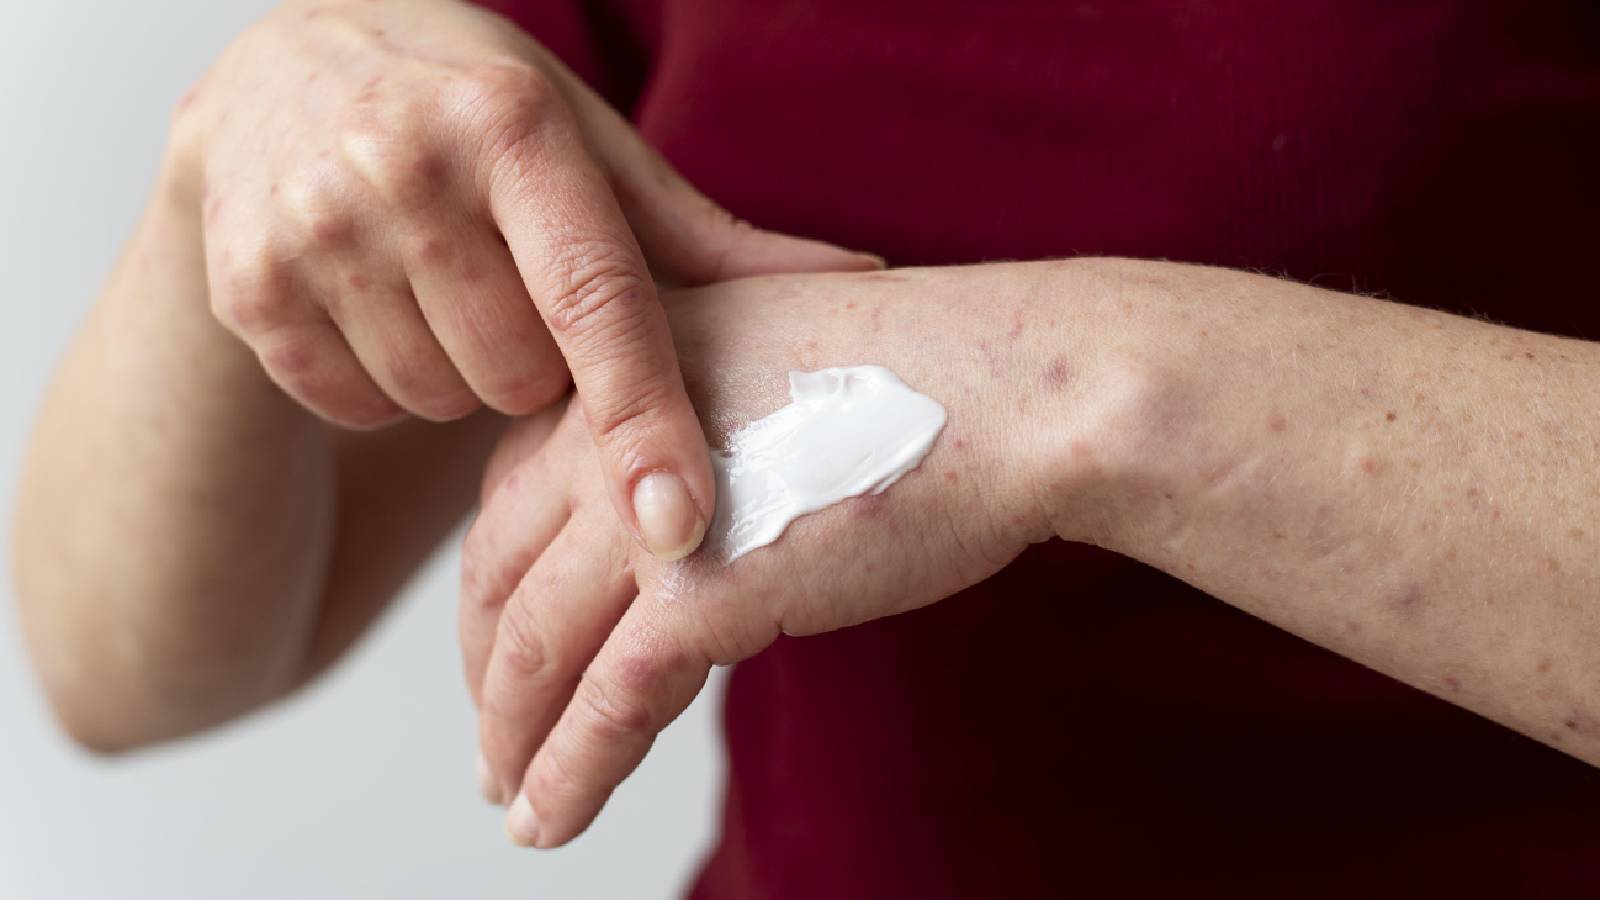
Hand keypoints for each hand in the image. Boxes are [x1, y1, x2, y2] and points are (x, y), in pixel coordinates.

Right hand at [168, 0, 880, 557]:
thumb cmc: (475, 119)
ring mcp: (310, 226)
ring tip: (445, 282)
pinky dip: (387, 379)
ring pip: (441, 400)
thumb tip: (867, 280)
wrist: (281, 74)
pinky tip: (379, 301)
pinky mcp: (247, 287)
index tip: (679, 524)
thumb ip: (707, 236)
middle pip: (520, 378)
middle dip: (540, 368)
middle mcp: (403, 164)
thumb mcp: (584, 148)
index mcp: (513, 126)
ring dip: (465, 373)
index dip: (643, 418)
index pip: (595, 299)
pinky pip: (358, 405)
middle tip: (516, 290)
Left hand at [460, 263, 1097, 845]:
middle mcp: (613, 432)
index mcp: (630, 371)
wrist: (1025, 388)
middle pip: (499, 572)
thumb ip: (715, 432)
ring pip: (536, 649)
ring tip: (513, 799)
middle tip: (493, 733)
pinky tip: (550, 820)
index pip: (514, 492)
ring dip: (513, 738)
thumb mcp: (784, 372)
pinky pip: (607, 706)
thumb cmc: (940, 380)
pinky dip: (567, 774)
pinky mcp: (703, 589)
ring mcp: (649, 512)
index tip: (499, 638)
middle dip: (485, 669)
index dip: (497, 582)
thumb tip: (706, 513)